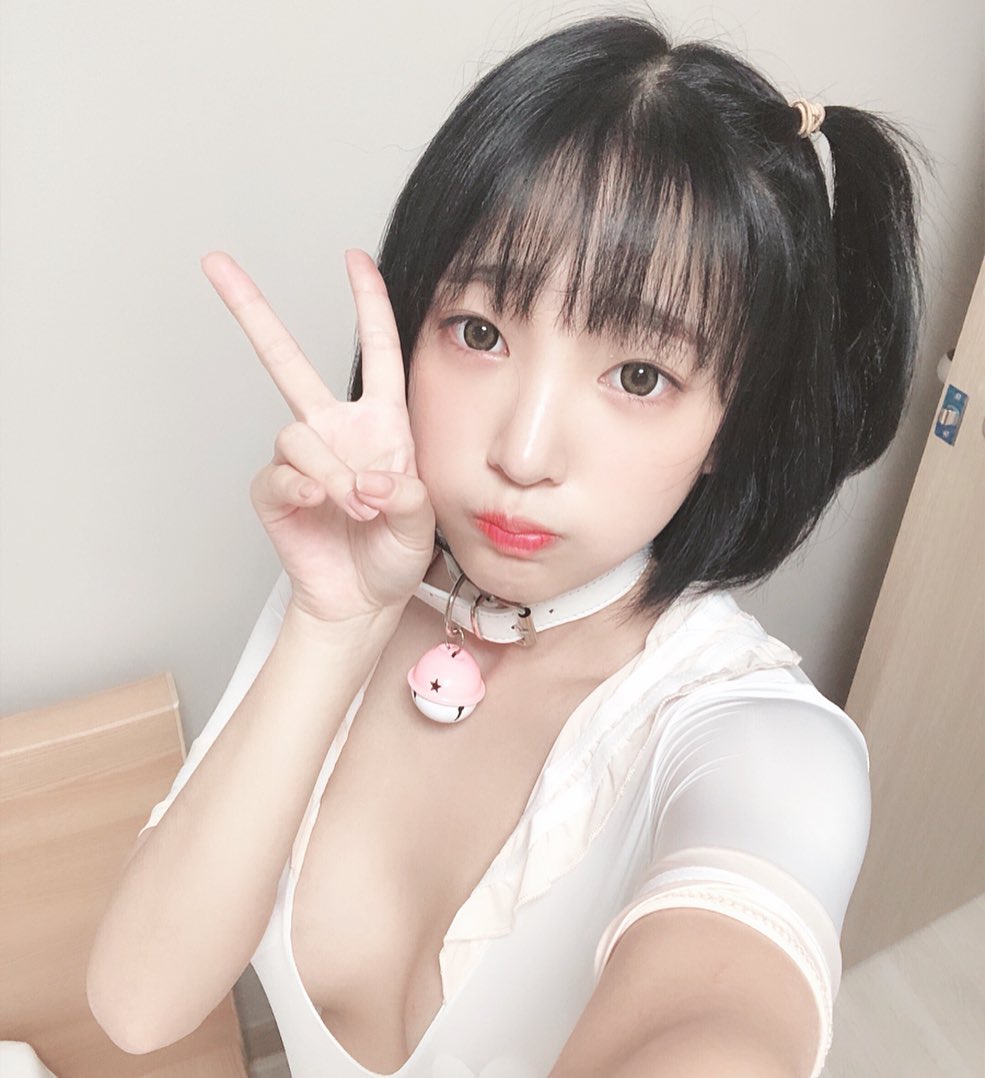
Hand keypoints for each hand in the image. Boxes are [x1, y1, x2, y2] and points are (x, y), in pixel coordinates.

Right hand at [201, 249, 435, 622]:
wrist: (361, 601)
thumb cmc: (393, 557)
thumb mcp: (422, 525)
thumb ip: (409, 497)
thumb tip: (371, 476)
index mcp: (380, 424)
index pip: (377, 352)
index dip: (369, 303)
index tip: (353, 258)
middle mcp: (334, 430)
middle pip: (286, 360)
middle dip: (253, 311)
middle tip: (215, 263)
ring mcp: (301, 459)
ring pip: (297, 436)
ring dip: (330, 473)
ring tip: (356, 507)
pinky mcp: (274, 492)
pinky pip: (278, 475)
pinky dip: (301, 488)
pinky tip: (318, 504)